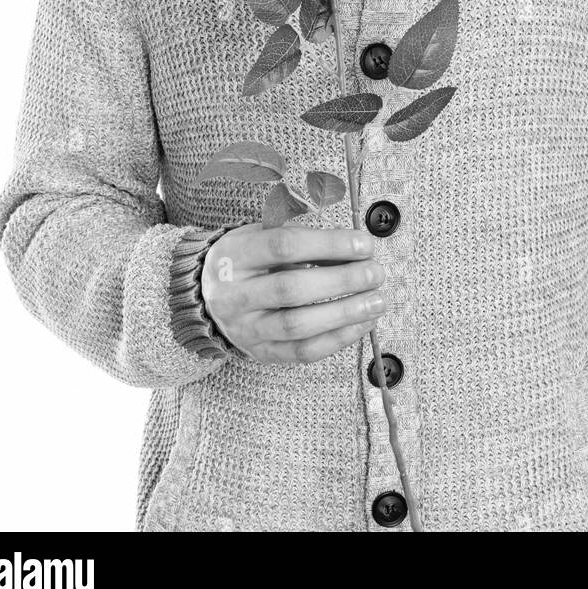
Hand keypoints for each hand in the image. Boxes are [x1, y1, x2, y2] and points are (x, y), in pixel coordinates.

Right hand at [201, 222, 386, 363]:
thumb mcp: (265, 235)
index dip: (329, 244)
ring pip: (297, 326)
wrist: (210, 294)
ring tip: (377, 301)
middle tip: (375, 273)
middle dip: (342, 281)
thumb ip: (306, 240)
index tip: (364, 244)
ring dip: (345, 314)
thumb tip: (356, 248)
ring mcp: (245, 329)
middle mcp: (233, 295)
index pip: (285, 246)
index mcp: (233, 255)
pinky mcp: (260, 353)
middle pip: (291, 289)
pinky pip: (303, 353)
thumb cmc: (250, 258)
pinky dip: (337, 339)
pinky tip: (362, 324)